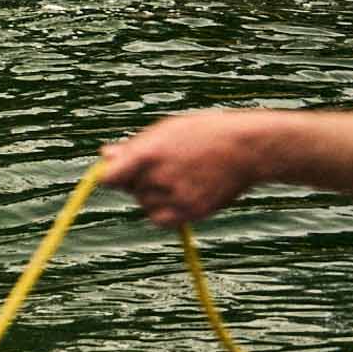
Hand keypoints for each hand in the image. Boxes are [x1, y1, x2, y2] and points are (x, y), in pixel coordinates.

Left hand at [101, 111, 277, 227]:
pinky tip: (179, 195)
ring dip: (154, 196)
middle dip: (139, 180)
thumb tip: (105, 155)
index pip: (109, 178)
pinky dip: (163, 212)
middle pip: (130, 190)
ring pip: (146, 205)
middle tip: (168, 165)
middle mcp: (160, 177)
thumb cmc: (205, 133)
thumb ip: (134, 147)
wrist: (248, 147)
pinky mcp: (192, 212)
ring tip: (181, 176)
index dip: (111, 177)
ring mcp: (176, 197)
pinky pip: (161, 220)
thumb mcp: (167, 131)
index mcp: (149, 154)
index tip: (117, 174)